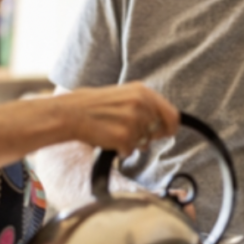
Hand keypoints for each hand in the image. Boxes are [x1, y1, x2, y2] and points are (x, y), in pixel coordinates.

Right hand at [59, 82, 179, 157]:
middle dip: (146, 137)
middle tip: (129, 133)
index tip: (168, 133)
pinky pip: (130, 151)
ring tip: (113, 132)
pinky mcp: (124, 137)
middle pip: (157, 131)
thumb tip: (166, 127)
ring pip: (143, 143)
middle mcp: (141, 104)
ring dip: (131, 143)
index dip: (171, 127)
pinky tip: (108, 139)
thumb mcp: (124, 96)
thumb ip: (146, 107)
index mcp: (143, 92)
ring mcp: (133, 121)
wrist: (71, 113)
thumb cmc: (94, 106)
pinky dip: (120, 150)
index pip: (172, 114)